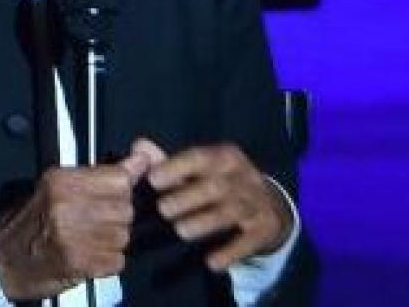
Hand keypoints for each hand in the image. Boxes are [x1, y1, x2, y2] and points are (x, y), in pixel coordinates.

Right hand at [0, 148, 154, 300]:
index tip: (116, 192)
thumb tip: (141, 158)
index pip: (119, 179)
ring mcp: (73, 236)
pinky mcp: (79, 263)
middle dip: (117, 215)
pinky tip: (90, 255)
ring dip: (113, 239)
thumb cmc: (34, 219)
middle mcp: (67, 206)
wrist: (5, 259)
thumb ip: (104, 172)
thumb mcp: (60, 184)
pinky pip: (117, 260)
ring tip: (91, 237)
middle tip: (97, 219)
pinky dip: (108, 261)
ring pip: (123, 235)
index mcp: (62, 181)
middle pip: (125, 208)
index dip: (122, 187)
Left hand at [140, 138, 293, 270]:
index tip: (153, 180)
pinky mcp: (264, 229)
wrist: (270, 207)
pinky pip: (247, 241)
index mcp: (226, 157)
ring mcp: (257, 203)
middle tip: (163, 210)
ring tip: (180, 231)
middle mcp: (245, 177)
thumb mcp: (202, 169)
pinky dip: (229, 252)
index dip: (177, 168)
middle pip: (216, 186)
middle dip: (187, 197)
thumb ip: (168, 161)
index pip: (201, 157)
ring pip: (231, 211)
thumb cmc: (223, 184)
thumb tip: (139, 146)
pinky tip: (211, 262)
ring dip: (204, 222)